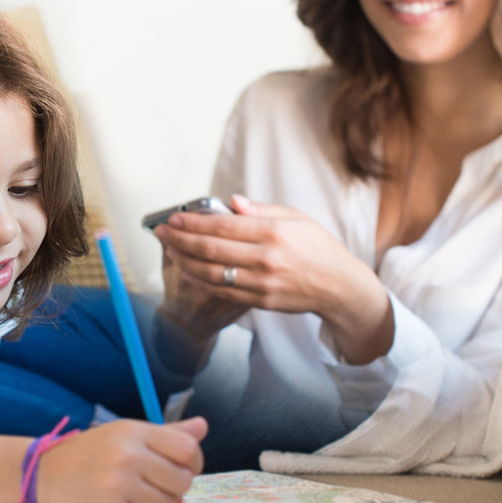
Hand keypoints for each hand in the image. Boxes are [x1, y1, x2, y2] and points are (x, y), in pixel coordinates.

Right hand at [38, 417, 206, 502]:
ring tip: (136, 495)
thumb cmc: (87, 454)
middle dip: (176, 487)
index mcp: (134, 431)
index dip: (193, 462)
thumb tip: (202, 427)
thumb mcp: (124, 434)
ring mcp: (119, 485)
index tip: (182, 468)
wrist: (40, 475)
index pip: (188, 448)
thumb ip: (166, 433)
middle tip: (156, 484)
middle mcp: (128, 455)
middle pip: (182, 480)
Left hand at [155, 194, 392, 362]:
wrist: (339, 286)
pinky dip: (200, 280)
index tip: (174, 217)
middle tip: (161, 232)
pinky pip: (222, 291)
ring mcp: (262, 282)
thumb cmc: (318, 247)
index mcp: (273, 232)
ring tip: (170, 250)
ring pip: (211, 272)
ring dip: (184, 260)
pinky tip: (187, 271)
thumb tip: (232, 202)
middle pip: (210, 248)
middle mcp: (265, 258)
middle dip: (180, 239)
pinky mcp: (260, 300)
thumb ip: (261, 210)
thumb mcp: (296, 218)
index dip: (193, 221)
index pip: (222, 225)